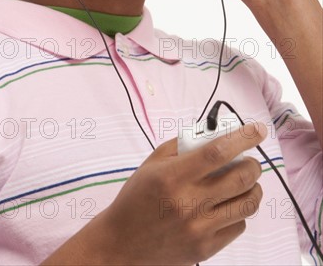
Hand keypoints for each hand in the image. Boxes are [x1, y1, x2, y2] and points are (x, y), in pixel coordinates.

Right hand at [89, 123, 266, 265]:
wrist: (122, 243)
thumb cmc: (137, 197)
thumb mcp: (153, 163)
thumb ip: (183, 145)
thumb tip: (214, 133)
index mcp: (173, 177)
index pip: (217, 152)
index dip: (243, 138)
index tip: (257, 130)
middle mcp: (188, 203)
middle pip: (240, 178)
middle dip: (254, 165)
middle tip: (251, 161)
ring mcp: (199, 229)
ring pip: (247, 204)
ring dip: (254, 188)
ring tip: (246, 183)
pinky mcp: (205, 249)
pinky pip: (238, 226)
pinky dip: (240, 212)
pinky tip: (228, 206)